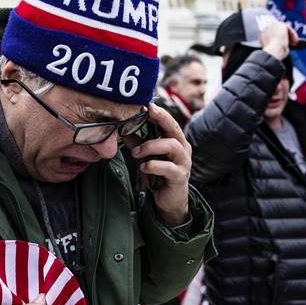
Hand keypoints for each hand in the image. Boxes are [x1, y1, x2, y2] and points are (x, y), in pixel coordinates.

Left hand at [129, 104, 192, 227]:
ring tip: (135, 152)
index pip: (169, 122)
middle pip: (174, 128)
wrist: (169, 199)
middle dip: (161, 118)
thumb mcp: (146, 156)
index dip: (158, 112)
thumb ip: (138, 142)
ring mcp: (183, 162)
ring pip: (171, 146)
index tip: (146, 104)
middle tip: (147, 112)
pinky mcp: (180, 176)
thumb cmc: (159, 175)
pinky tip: (144, 167)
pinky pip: (168, 167)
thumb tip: (122, 128)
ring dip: (150, 146)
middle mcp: (183, 148)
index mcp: (176, 140)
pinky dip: (154, 165)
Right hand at [259, 21, 298, 61]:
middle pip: (278, 31)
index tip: (286, 45)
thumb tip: (285, 47)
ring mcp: (272, 25)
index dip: (280, 39)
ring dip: (290, 36)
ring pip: (284, 29)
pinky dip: (293, 34)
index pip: (273, 35)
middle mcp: (266, 29)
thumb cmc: (274, 54)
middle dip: (286, 36)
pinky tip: (295, 41)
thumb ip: (279, 45)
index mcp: (263, 36)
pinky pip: (288, 28)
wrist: (272, 52)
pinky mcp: (279, 24)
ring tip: (295, 43)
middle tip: (292, 43)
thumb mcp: (275, 50)